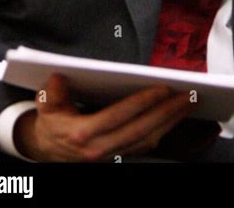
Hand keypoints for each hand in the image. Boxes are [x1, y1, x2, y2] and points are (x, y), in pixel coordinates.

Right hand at [14, 74, 192, 161]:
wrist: (47, 149)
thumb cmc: (51, 121)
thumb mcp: (45, 104)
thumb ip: (51, 93)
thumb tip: (58, 78)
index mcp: (82, 134)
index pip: (117, 116)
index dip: (140, 103)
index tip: (161, 88)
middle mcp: (100, 148)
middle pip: (140, 130)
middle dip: (166, 112)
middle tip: (187, 95)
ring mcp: (111, 155)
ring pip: (147, 139)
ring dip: (171, 121)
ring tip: (188, 102)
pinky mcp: (119, 155)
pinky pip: (146, 144)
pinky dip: (164, 129)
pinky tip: (176, 115)